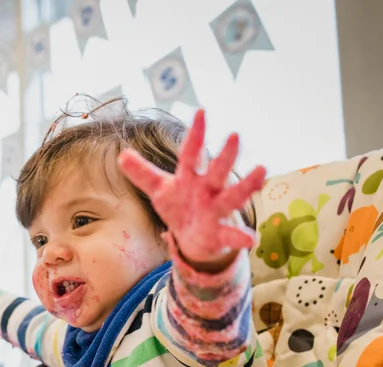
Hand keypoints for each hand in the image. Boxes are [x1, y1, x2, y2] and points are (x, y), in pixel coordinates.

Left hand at [117, 109, 265, 271]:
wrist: (193, 239)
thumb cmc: (180, 207)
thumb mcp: (159, 190)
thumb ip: (142, 173)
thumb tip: (121, 155)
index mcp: (190, 178)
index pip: (191, 153)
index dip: (195, 134)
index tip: (201, 112)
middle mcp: (208, 190)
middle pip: (217, 170)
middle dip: (225, 155)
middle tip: (234, 135)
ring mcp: (217, 210)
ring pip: (234, 196)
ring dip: (247, 185)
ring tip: (261, 170)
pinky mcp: (220, 233)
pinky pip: (231, 235)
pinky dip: (241, 237)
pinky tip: (251, 239)